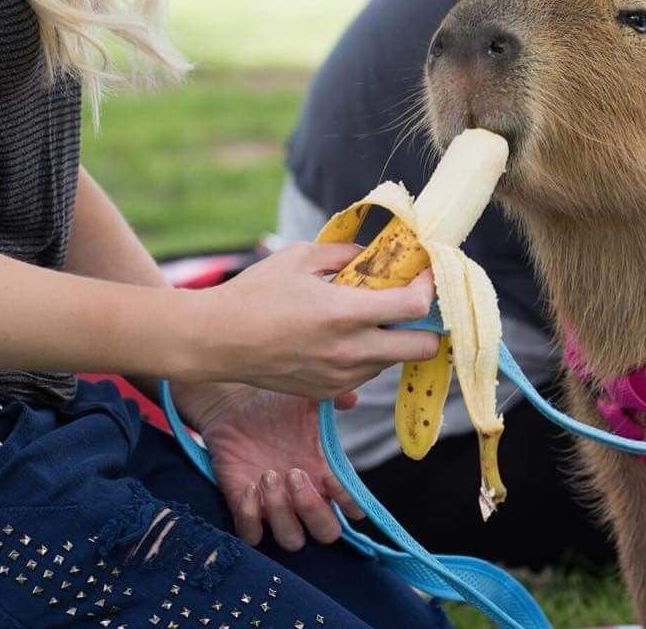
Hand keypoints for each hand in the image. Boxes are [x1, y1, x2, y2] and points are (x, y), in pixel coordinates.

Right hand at [182, 243, 437, 397]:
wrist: (217, 341)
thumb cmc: (255, 292)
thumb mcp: (300, 256)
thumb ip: (344, 253)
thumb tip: (374, 253)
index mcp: (344, 313)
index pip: (414, 307)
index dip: (429, 287)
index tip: (425, 273)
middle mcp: (350, 351)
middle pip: (423, 348)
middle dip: (428, 325)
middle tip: (413, 304)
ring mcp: (341, 377)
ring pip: (394, 361)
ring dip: (394, 339)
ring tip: (368, 316)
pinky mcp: (328, 393)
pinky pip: (366, 374)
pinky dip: (368, 355)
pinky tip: (344, 336)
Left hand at [185, 383, 364, 550]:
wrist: (233, 408)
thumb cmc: (274, 405)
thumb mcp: (306, 399)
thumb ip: (331, 396)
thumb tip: (351, 399)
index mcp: (324, 473)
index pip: (350, 505)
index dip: (349, 501)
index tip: (332, 479)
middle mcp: (304, 496)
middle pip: (326, 532)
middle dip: (312, 509)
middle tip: (294, 474)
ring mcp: (275, 507)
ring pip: (291, 538)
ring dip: (280, 511)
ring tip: (267, 474)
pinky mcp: (245, 509)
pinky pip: (252, 535)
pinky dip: (250, 517)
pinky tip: (248, 486)